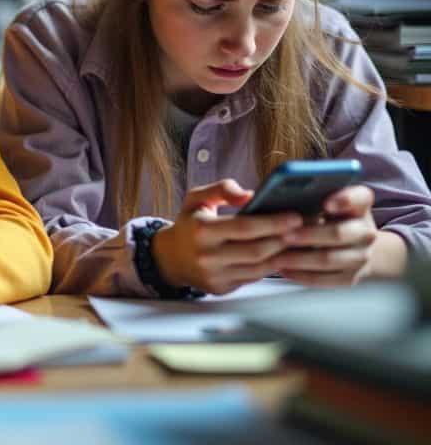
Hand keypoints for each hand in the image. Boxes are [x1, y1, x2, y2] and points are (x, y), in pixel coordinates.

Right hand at [152, 179, 302, 294]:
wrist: (170, 257)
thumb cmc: (190, 224)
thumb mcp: (197, 198)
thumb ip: (221, 189)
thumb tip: (249, 194)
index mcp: (201, 230)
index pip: (244, 227)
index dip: (273, 222)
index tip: (295, 216)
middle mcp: (207, 256)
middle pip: (256, 250)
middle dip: (284, 240)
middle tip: (305, 229)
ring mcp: (214, 275)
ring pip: (259, 268)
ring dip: (283, 255)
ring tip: (299, 242)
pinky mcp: (221, 288)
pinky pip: (254, 278)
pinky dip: (272, 267)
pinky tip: (283, 255)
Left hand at [271, 185, 378, 285]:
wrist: (352, 246)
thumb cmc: (327, 217)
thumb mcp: (325, 201)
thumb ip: (310, 197)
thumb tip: (278, 195)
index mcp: (360, 205)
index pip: (361, 197)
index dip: (345, 199)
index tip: (326, 203)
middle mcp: (366, 231)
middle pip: (339, 233)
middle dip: (309, 235)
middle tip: (283, 236)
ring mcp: (361, 256)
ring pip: (328, 259)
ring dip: (299, 259)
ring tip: (275, 257)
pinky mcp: (351, 277)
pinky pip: (325, 279)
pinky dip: (301, 275)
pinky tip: (283, 270)